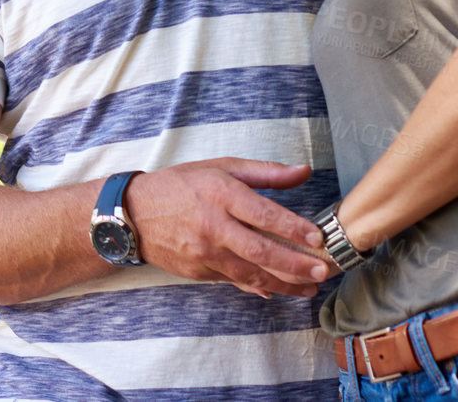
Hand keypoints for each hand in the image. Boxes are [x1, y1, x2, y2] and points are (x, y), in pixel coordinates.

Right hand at [123, 159, 330, 298]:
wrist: (134, 214)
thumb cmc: (180, 185)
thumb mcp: (220, 167)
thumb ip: (264, 172)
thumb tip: (303, 171)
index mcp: (221, 193)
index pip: (264, 214)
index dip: (293, 228)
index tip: (317, 238)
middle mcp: (213, 225)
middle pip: (261, 251)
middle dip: (296, 265)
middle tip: (323, 271)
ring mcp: (205, 252)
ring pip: (251, 274)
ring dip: (284, 284)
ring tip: (309, 288)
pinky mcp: (199, 271)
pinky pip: (234, 281)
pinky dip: (257, 287)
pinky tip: (276, 290)